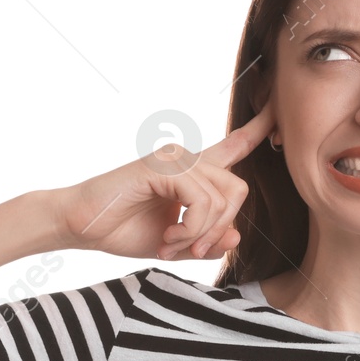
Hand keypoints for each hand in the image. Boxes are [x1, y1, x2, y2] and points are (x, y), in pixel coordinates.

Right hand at [51, 101, 274, 259]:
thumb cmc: (122, 230)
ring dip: (201, 235)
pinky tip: (167, 237)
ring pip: (223, 199)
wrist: (80, 226)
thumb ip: (207, 243)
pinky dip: (190, 229)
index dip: (259, 129)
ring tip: (171, 244)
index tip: (279, 110)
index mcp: (193, 173)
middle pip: (239, 189)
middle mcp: (187, 158)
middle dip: (222, 229)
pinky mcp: (162, 167)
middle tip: (193, 250)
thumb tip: (237, 237)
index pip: (235, 146)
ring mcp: (174, 159)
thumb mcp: (176, 244)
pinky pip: (201, 201)